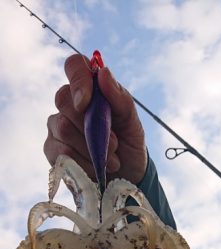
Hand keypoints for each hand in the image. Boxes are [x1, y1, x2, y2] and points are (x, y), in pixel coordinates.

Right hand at [44, 54, 146, 184]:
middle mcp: (69, 104)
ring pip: (63, 128)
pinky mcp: (53, 150)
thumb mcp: (133, 123)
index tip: (86, 103)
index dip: (78, 80)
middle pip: (63, 99)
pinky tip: (95, 168)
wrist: (128, 177)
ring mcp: (57, 126)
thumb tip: (103, 73)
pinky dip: (83, 162)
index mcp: (90, 90)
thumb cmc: (129, 145)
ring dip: (91, 147)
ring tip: (111, 160)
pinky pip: (61, 152)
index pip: (74, 66)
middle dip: (91, 125)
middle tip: (114, 143)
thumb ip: (120, 99)